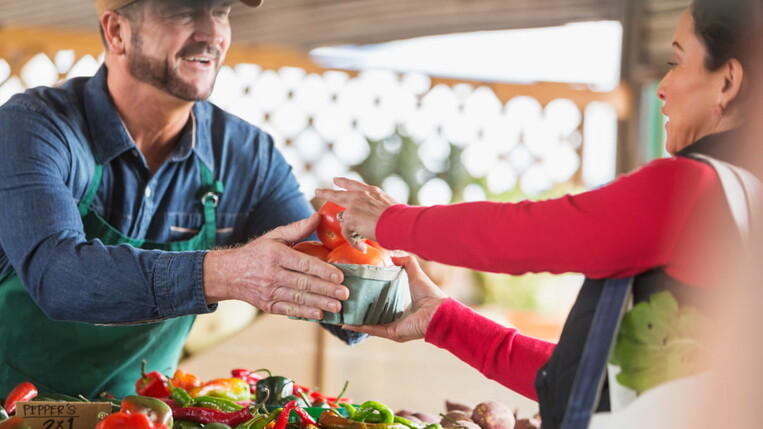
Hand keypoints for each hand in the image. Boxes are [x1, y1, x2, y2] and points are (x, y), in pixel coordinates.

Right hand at [203, 213, 348, 319]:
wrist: (229, 273)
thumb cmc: (257, 252)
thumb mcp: (274, 236)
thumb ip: (298, 228)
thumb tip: (319, 216)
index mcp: (276, 255)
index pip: (303, 264)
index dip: (323, 271)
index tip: (340, 276)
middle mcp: (272, 274)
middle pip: (304, 283)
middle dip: (326, 289)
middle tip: (345, 293)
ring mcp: (269, 291)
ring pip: (299, 298)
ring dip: (320, 303)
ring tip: (338, 306)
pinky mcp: (268, 305)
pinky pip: (289, 309)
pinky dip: (305, 312)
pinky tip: (319, 314)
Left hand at [314, 177, 397, 250]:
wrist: (400, 222)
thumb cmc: (402, 218)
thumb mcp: (391, 207)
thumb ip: (383, 211)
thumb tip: (384, 221)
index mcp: (371, 192)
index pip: (354, 184)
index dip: (344, 182)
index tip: (335, 180)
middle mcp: (360, 196)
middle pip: (338, 194)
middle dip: (326, 192)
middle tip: (317, 191)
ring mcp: (353, 207)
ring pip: (342, 218)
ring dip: (347, 231)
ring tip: (350, 239)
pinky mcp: (350, 219)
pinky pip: (347, 233)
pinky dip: (354, 242)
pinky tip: (361, 248)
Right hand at [341, 255, 446, 341]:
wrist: (438, 311)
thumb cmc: (430, 294)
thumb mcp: (415, 274)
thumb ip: (406, 262)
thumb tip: (392, 255)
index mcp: (400, 306)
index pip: (380, 301)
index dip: (367, 296)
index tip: (353, 288)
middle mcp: (395, 318)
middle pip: (371, 314)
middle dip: (357, 309)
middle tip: (341, 300)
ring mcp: (392, 327)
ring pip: (368, 324)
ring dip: (354, 319)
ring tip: (339, 313)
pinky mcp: (392, 332)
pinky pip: (372, 330)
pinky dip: (359, 326)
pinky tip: (346, 323)